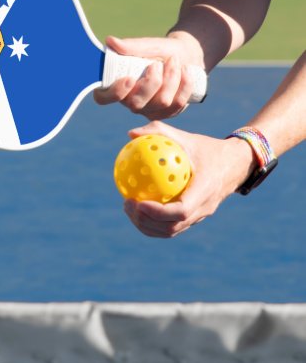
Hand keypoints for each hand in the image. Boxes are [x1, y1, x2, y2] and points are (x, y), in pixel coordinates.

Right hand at [94, 34, 203, 119]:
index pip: (103, 98)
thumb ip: (130, 46)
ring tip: (174, 61)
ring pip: (161, 102)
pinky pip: (177, 104)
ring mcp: (148, 110)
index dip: (115, 93)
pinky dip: (184, 84)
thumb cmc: (159, 50)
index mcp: (116, 85)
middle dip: (152, 82)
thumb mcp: (147, 45)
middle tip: (157, 64)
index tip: (129, 78)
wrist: (185, 56)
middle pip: (136, 104)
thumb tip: (110, 41)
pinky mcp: (167, 113)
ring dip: (171, 78)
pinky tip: (185, 71)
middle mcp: (130, 101)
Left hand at [123, 121, 256, 237]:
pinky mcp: (195, 218)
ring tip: (128, 208)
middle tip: (127, 204)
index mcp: (205, 190)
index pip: (181, 210)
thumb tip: (130, 134)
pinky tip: (137, 207)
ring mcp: (200, 216)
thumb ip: (159, 132)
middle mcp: (204, 208)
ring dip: (147, 225)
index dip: (158, 212)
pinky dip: (153, 222)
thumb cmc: (207, 148)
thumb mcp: (186, 137)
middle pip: (172, 227)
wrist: (235, 164)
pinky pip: (172, 226)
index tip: (138, 202)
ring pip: (171, 231)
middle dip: (146, 221)